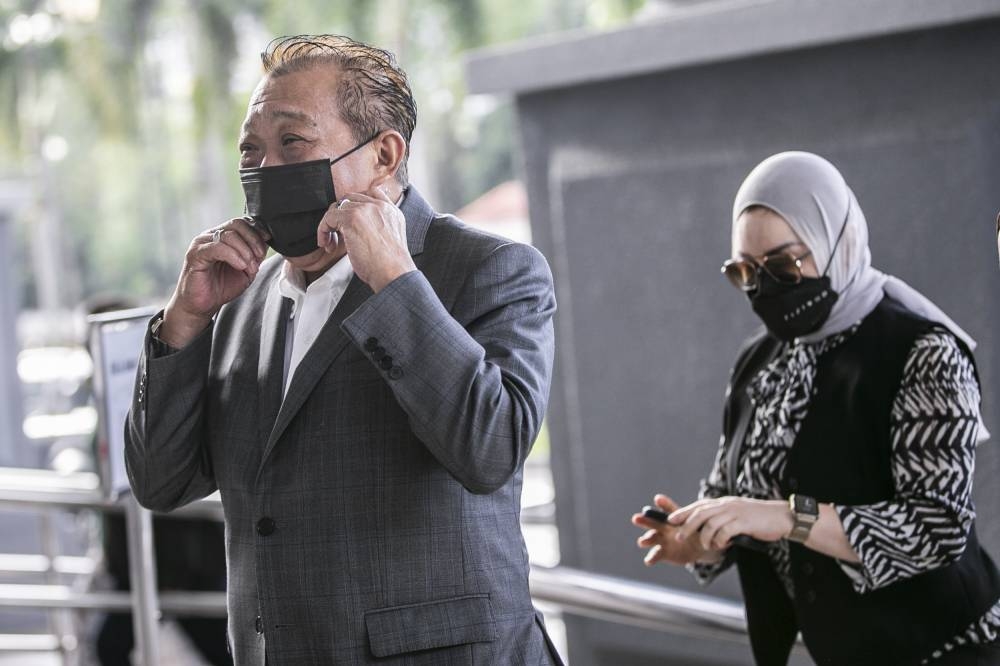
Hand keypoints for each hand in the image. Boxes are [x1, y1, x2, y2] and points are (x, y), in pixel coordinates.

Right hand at [161, 217, 269, 347]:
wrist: (201, 305)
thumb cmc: (221, 287)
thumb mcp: (246, 269)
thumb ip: (255, 254)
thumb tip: (267, 239)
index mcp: (223, 236)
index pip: (243, 223)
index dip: (257, 233)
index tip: (265, 248)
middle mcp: (211, 236)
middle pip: (237, 224)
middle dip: (253, 240)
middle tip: (259, 258)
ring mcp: (202, 243)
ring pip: (229, 235)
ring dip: (245, 251)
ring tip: (249, 267)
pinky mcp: (195, 254)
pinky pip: (217, 247)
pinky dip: (233, 256)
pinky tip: (240, 266)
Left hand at [316, 186, 415, 292]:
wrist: (393, 272)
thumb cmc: (391, 265)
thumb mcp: (390, 240)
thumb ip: (378, 227)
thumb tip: (358, 231)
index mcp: (391, 210)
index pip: (371, 193)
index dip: (356, 205)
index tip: (348, 221)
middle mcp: (379, 206)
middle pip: (350, 199)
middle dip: (341, 216)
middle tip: (339, 235)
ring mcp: (365, 210)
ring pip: (338, 208)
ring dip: (331, 225)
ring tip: (332, 243)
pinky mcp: (351, 218)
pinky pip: (329, 217)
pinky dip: (323, 230)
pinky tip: (327, 243)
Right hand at [631, 494, 718, 565]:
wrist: (699, 548)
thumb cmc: (700, 533)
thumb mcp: (705, 529)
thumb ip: (709, 528)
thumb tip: (724, 529)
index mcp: (675, 519)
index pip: (669, 509)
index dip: (663, 504)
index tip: (657, 498)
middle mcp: (665, 528)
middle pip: (653, 522)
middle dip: (644, 520)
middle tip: (636, 518)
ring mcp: (662, 540)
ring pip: (651, 538)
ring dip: (646, 539)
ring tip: (642, 542)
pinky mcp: (663, 553)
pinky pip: (655, 555)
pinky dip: (651, 558)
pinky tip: (649, 560)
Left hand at [668, 496, 792, 551]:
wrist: (782, 518)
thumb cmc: (759, 519)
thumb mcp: (738, 515)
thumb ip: (723, 517)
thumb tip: (706, 527)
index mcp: (724, 502)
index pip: (699, 505)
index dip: (684, 511)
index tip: (671, 519)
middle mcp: (727, 505)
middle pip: (700, 513)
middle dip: (687, 525)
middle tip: (679, 536)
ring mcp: (735, 512)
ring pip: (710, 523)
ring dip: (705, 537)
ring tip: (706, 546)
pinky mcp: (744, 522)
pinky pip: (725, 531)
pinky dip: (720, 540)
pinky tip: (723, 546)